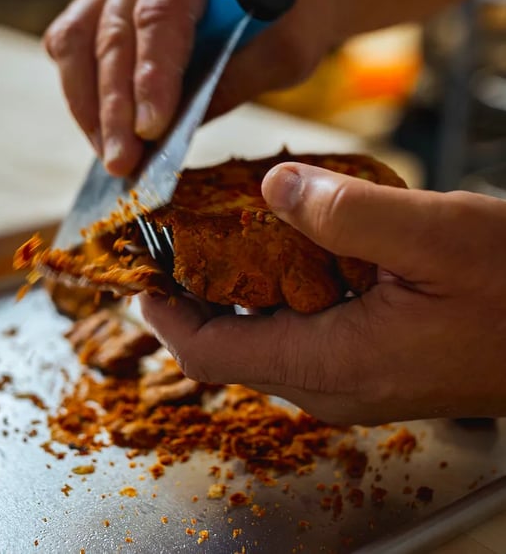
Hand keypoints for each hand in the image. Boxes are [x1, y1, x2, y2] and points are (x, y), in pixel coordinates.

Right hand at [44, 0, 333, 175]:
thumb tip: (169, 132)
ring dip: (89, 107)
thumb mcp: (285, 52)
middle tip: (123, 164)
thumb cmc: (293, 15)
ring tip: (112, 157)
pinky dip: (82, 93)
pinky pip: (71, 45)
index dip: (151, 75)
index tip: (151, 130)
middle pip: (113, 32)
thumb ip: (233, 82)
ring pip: (77, 40)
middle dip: (115, 108)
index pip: (161, 14)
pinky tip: (103, 130)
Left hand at [140, 162, 505, 424]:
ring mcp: (348, 378)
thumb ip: (345, 213)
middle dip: (197, 289)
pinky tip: (290, 241)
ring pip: (263, 334)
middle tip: (181, 231)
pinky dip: (279, 287)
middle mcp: (330, 384)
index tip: (140, 271)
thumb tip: (272, 189)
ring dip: (238, 283)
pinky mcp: (366, 361)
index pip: (212, 352)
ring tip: (227, 225)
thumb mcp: (433, 236)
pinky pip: (299, 329)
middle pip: (230, 343)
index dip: (164, 313)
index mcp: (332, 365)